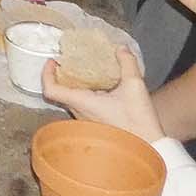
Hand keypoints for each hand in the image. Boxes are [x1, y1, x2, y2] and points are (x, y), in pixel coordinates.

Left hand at [42, 49, 165, 143]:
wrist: (149, 147)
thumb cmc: (138, 120)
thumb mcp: (134, 86)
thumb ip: (127, 63)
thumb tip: (120, 48)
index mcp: (82, 103)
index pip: (51, 90)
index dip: (46, 74)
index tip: (53, 61)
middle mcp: (79, 113)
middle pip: (59, 93)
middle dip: (61, 75)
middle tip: (69, 61)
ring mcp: (86, 121)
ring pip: (71, 100)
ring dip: (74, 84)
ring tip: (85, 70)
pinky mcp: (95, 125)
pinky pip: (82, 106)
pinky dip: (85, 93)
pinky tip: (100, 86)